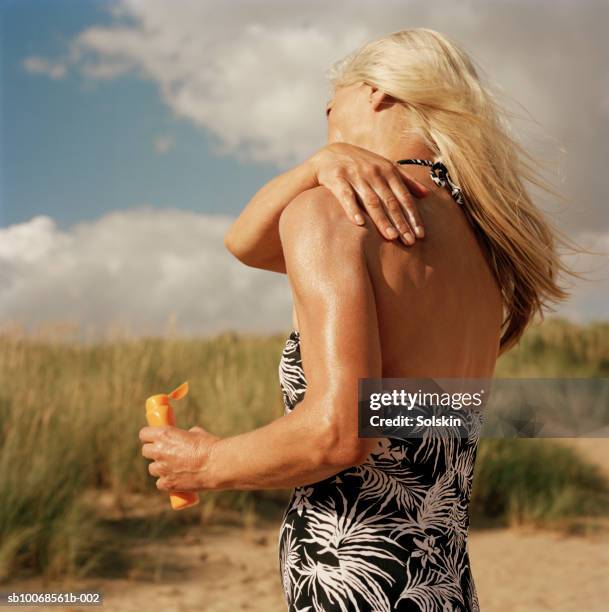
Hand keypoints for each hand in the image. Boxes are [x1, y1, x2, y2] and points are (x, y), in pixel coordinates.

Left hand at [139, 424, 219, 491]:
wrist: (217, 465)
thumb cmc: (210, 446)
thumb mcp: (197, 433)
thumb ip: (184, 435)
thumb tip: (185, 437)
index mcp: (165, 434)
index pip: (144, 434)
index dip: (149, 436)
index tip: (154, 438)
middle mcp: (159, 451)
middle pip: (146, 451)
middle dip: (154, 451)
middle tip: (165, 452)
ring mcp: (162, 469)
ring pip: (153, 468)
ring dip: (160, 467)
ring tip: (174, 467)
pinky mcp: (168, 484)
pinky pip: (160, 483)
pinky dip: (166, 482)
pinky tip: (176, 479)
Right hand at [307, 142, 428, 244]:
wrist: (330, 155)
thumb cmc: (362, 165)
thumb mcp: (385, 166)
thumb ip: (406, 180)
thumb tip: (427, 194)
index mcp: (388, 170)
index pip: (404, 197)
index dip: (413, 216)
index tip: (420, 234)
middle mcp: (374, 173)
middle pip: (390, 201)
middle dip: (401, 222)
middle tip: (409, 241)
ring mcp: (355, 175)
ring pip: (371, 201)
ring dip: (382, 219)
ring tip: (392, 237)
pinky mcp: (337, 179)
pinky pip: (346, 196)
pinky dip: (353, 209)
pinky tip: (359, 223)